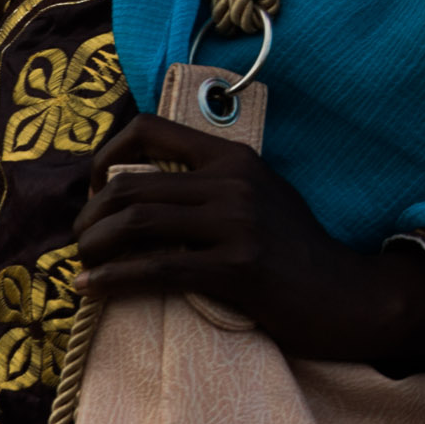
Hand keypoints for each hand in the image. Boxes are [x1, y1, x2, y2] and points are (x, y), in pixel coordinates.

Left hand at [73, 114, 424, 368]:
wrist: (342, 295)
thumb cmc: (294, 250)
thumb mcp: (260, 196)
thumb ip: (211, 185)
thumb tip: (139, 192)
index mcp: (234, 157)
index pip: (151, 129)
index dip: (107, 156)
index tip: (96, 191)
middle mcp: (233, 181)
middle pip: (130, 185)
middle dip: (89, 217)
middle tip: (82, 242)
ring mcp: (236, 223)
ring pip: (135, 222)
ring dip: (93, 247)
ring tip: (84, 266)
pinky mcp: (235, 267)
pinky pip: (154, 269)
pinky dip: (111, 280)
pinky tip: (90, 290)